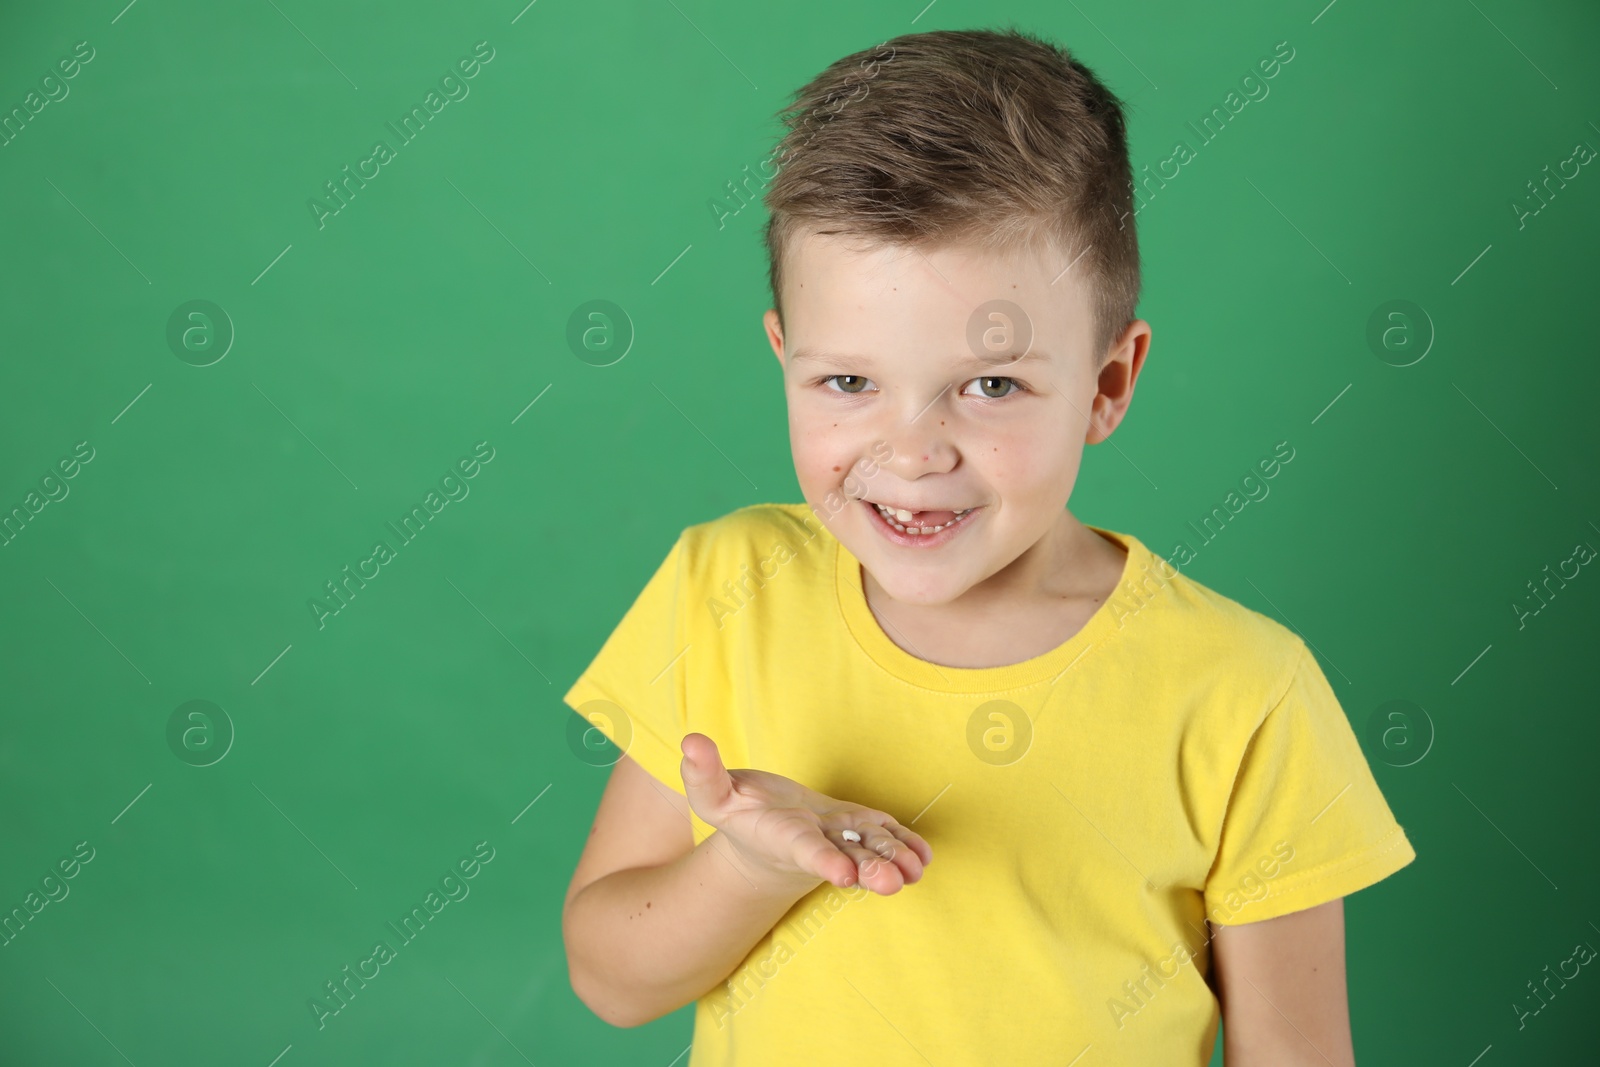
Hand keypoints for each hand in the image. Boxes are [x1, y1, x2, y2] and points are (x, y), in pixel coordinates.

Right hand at [678, 732, 931, 895]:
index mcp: (783, 838)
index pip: (805, 850)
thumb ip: (703, 773)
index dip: (823, 862)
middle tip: (893, 883)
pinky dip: (903, 845)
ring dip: (893, 858)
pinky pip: (883, 837)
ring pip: (870, 849)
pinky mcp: (857, 827)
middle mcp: (816, 844)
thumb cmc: (739, 812)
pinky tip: (922, 854)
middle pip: (847, 858)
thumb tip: (690, 741)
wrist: (764, 835)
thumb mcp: (713, 795)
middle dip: (870, 870)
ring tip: (915, 870)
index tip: (842, 876)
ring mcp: (841, 838)